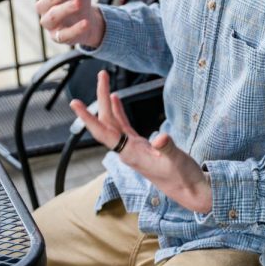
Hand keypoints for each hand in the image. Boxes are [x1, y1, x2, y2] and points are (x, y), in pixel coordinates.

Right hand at [36, 0, 104, 48]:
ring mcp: (52, 24)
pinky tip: (85, 22)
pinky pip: (63, 36)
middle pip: (48, 0)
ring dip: (65, 9)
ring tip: (79, 2)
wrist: (87, 20)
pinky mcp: (60, 37)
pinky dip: (73, 30)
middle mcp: (45, 8)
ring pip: (52, 18)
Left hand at [71, 70, 211, 213]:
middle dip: (101, 98)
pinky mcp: (140, 146)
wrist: (190, 191)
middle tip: (101, 74)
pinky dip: (118, 111)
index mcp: (131, 154)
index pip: (104, 133)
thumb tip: (160, 136)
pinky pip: (123, 125)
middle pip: (107, 122)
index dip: (88, 118)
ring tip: (105, 80)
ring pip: (113, 122)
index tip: (75, 104)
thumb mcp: (178, 161)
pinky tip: (115, 99)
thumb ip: (167, 148)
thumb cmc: (183, 178)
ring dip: (107, 102)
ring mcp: (132, 148)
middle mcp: (127, 151)